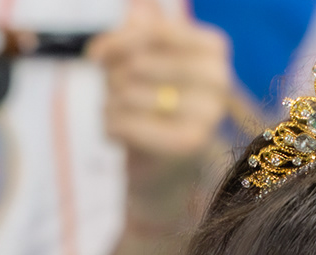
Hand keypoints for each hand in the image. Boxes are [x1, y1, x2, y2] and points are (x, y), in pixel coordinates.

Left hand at [86, 0, 231, 232]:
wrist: (163, 177)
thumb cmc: (153, 112)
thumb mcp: (146, 66)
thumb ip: (144, 31)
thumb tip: (138, 3)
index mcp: (214, 51)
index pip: (154, 31)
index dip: (117, 40)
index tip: (95, 56)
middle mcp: (219, 79)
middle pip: (137, 62)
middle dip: (111, 78)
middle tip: (113, 95)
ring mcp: (208, 114)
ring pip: (127, 92)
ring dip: (108, 104)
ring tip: (119, 116)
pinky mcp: (187, 144)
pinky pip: (124, 121)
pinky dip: (109, 127)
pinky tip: (117, 135)